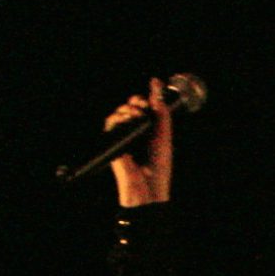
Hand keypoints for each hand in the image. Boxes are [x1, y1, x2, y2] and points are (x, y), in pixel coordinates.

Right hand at [106, 78, 173, 206]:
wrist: (150, 188)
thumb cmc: (158, 167)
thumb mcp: (163, 136)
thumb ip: (161, 114)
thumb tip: (156, 87)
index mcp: (147, 131)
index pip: (143, 108)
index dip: (146, 98)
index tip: (152, 91)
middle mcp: (134, 133)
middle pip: (130, 106)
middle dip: (136, 101)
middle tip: (143, 105)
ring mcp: (123, 138)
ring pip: (119, 113)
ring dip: (128, 108)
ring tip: (137, 115)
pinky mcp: (114, 143)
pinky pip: (111, 123)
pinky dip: (118, 117)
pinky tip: (127, 119)